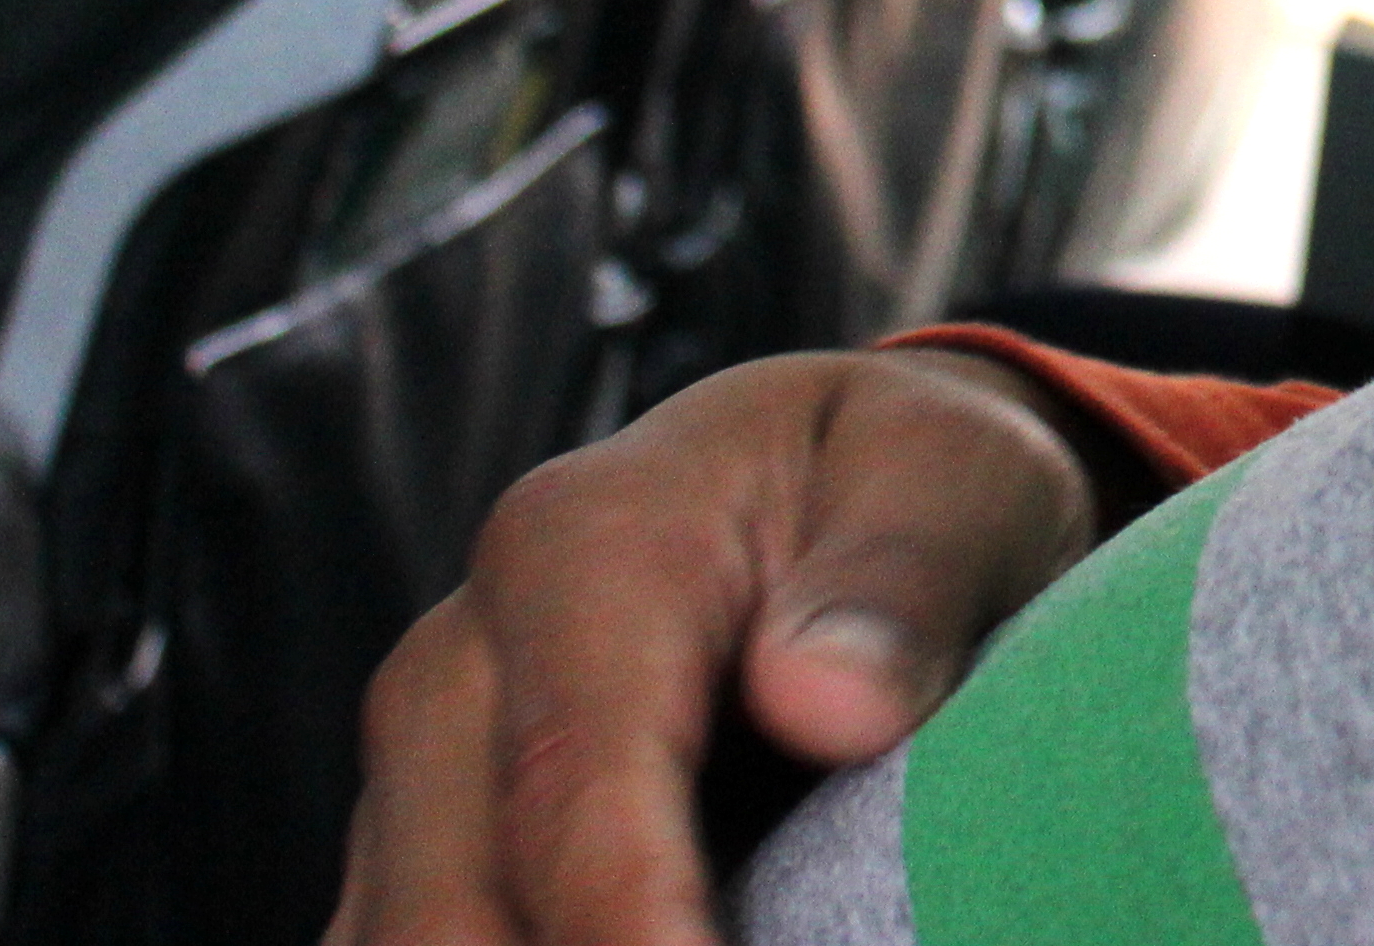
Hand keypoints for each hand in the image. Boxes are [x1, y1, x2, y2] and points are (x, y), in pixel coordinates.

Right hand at [329, 348, 1110, 945]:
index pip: (576, 787)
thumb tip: (827, 708)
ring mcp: (423, 773)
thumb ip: (904, 581)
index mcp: (582, 550)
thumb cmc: (901, 479)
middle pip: (457, 909)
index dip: (639, 935)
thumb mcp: (951, 475)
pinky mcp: (429, 857)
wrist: (812, 475)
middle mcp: (461, 665)